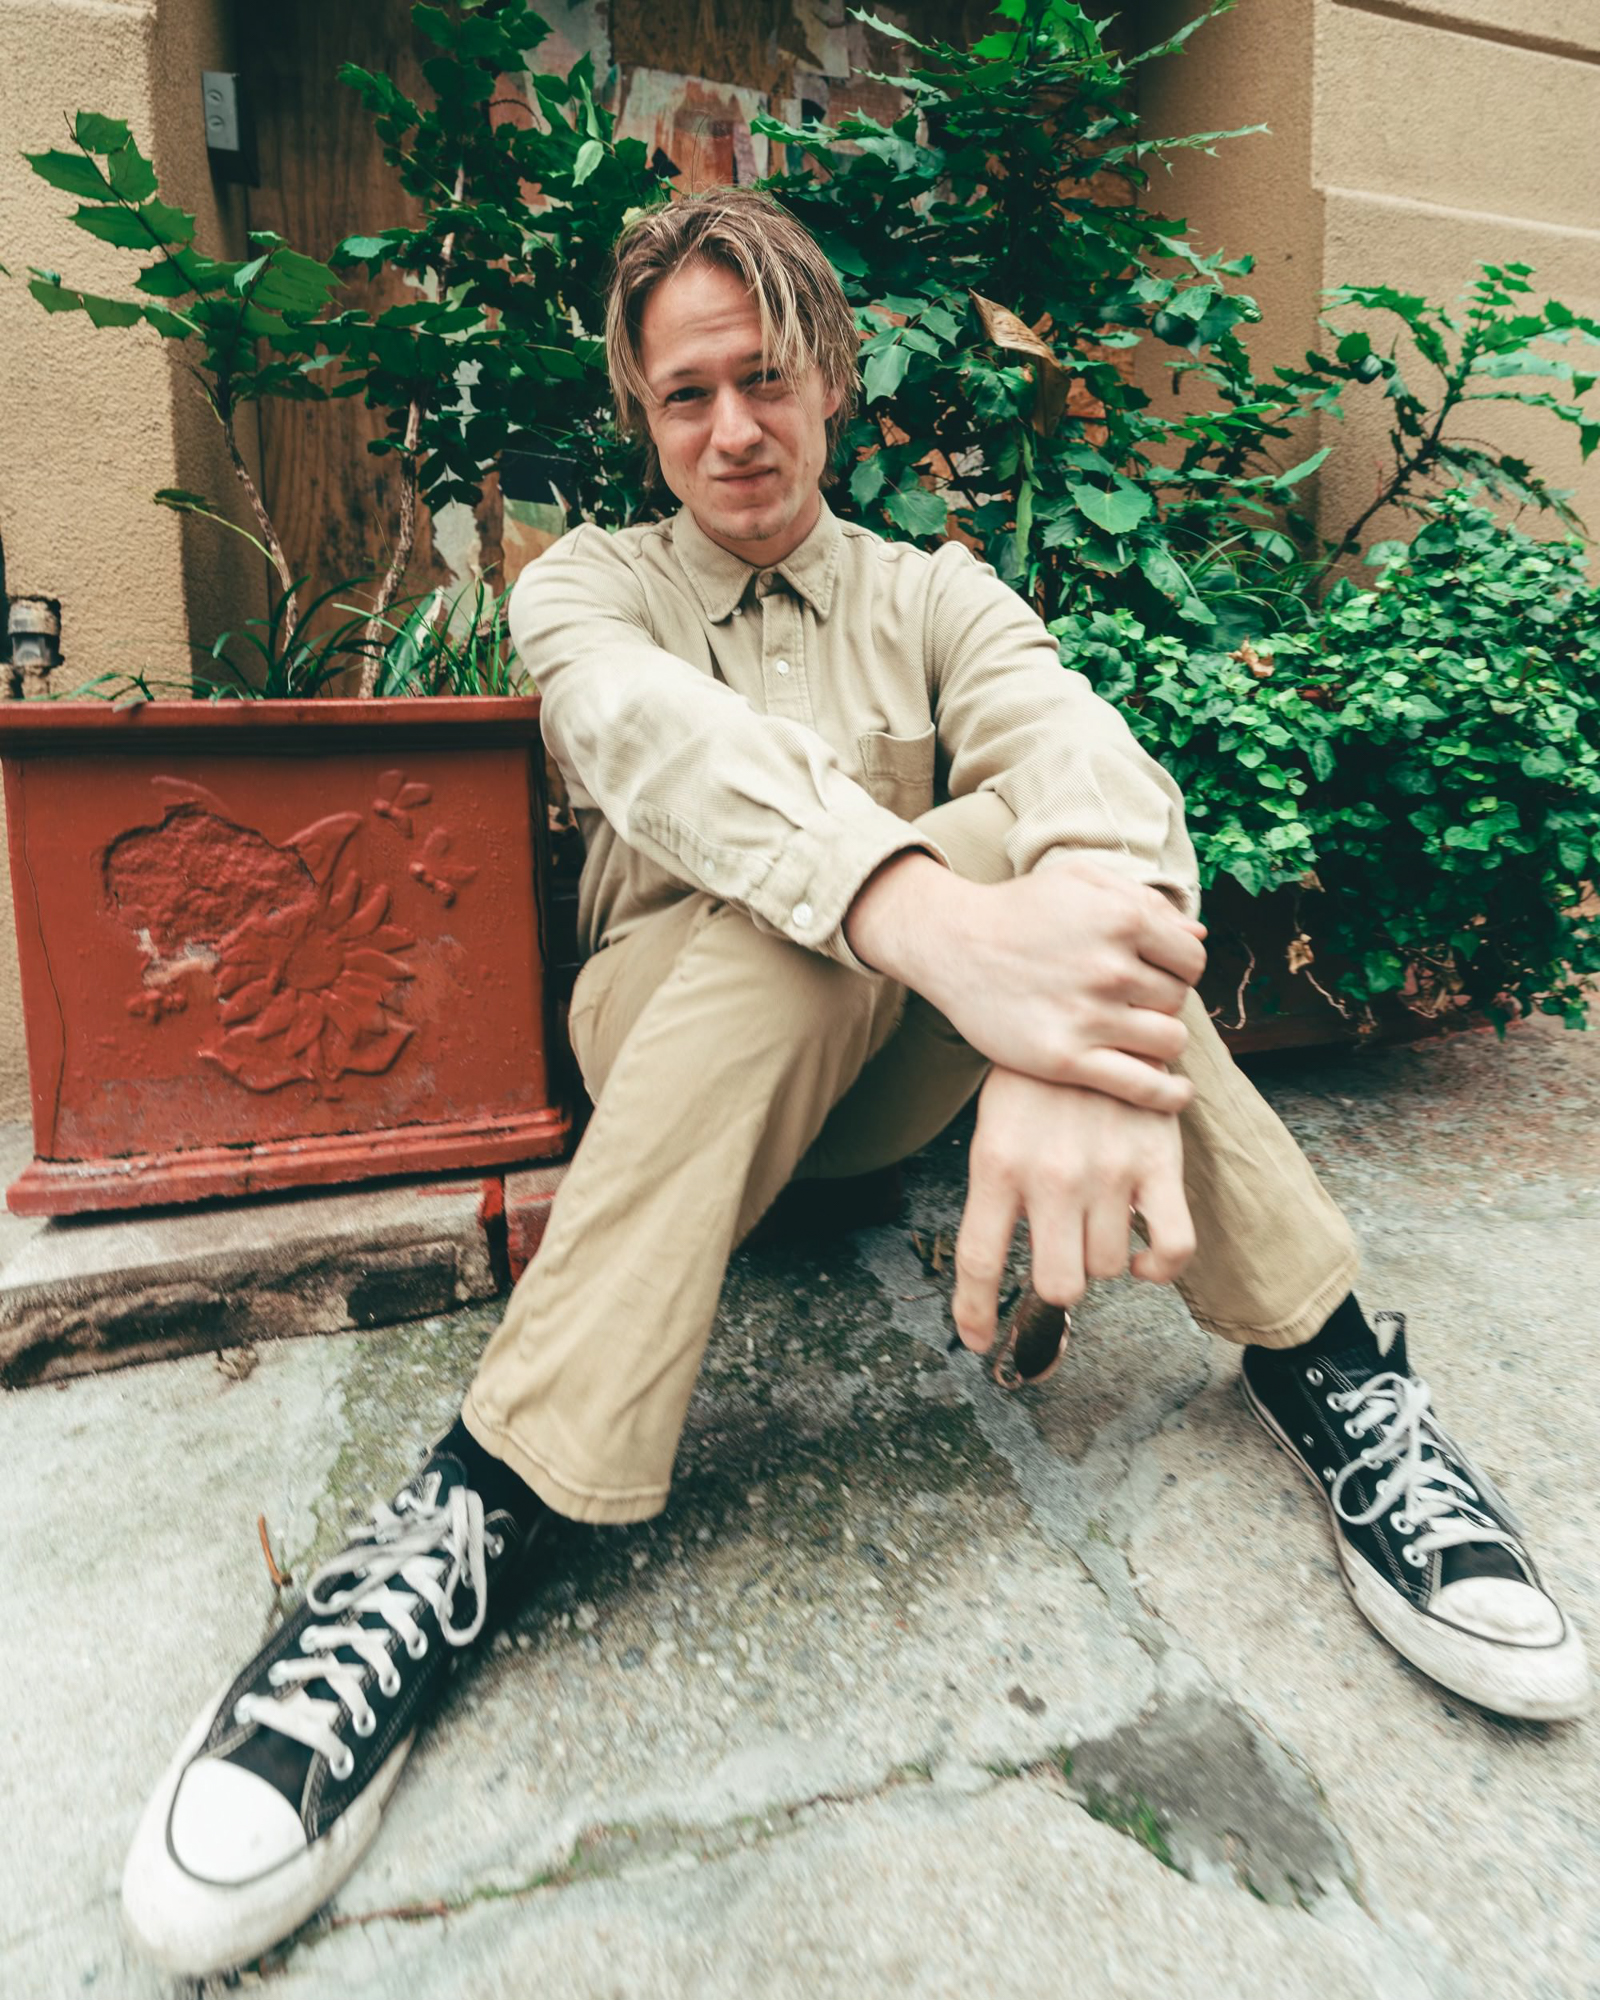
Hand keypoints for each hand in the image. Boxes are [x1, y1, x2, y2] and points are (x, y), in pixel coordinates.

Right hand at [844, 851, 1205, 1113]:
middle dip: (1162, 1001)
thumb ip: (1144, 901)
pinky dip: (1169, 1095)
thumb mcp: (1080, 880)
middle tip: (1133, 1003)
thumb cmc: (1019, 909)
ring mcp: (1089, 1016)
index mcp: (1123, 919)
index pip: (1192, 959)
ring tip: (1135, 1035)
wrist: (952, 944)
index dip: (1179, 968)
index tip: (1156, 975)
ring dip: (1160, 1040)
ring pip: (1169, 1042)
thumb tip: (1198, 937)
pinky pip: (1142, 1086)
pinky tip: (1176, 1092)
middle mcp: (1111, 968)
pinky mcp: (1065, 1058)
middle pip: (1178, 1000)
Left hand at [950, 1065, 1195, 1352]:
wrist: (1091, 1008)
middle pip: (1059, 1286)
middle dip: (1058, 1289)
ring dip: (1102, 1258)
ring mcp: (1109, 1172)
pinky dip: (1160, 1267)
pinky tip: (1144, 1255)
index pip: (980, 1263)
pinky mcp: (1159, 1164)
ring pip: (1109, 1267)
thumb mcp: (993, 1128)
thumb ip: (998, 1193)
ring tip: (1096, 1218)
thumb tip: (995, 1272)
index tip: (977, 1342)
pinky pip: (1173, 1247)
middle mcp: (1051, 1177)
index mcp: (996, 1166)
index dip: (975, 1315)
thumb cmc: (1035, 1079)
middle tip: (1059, 1260)